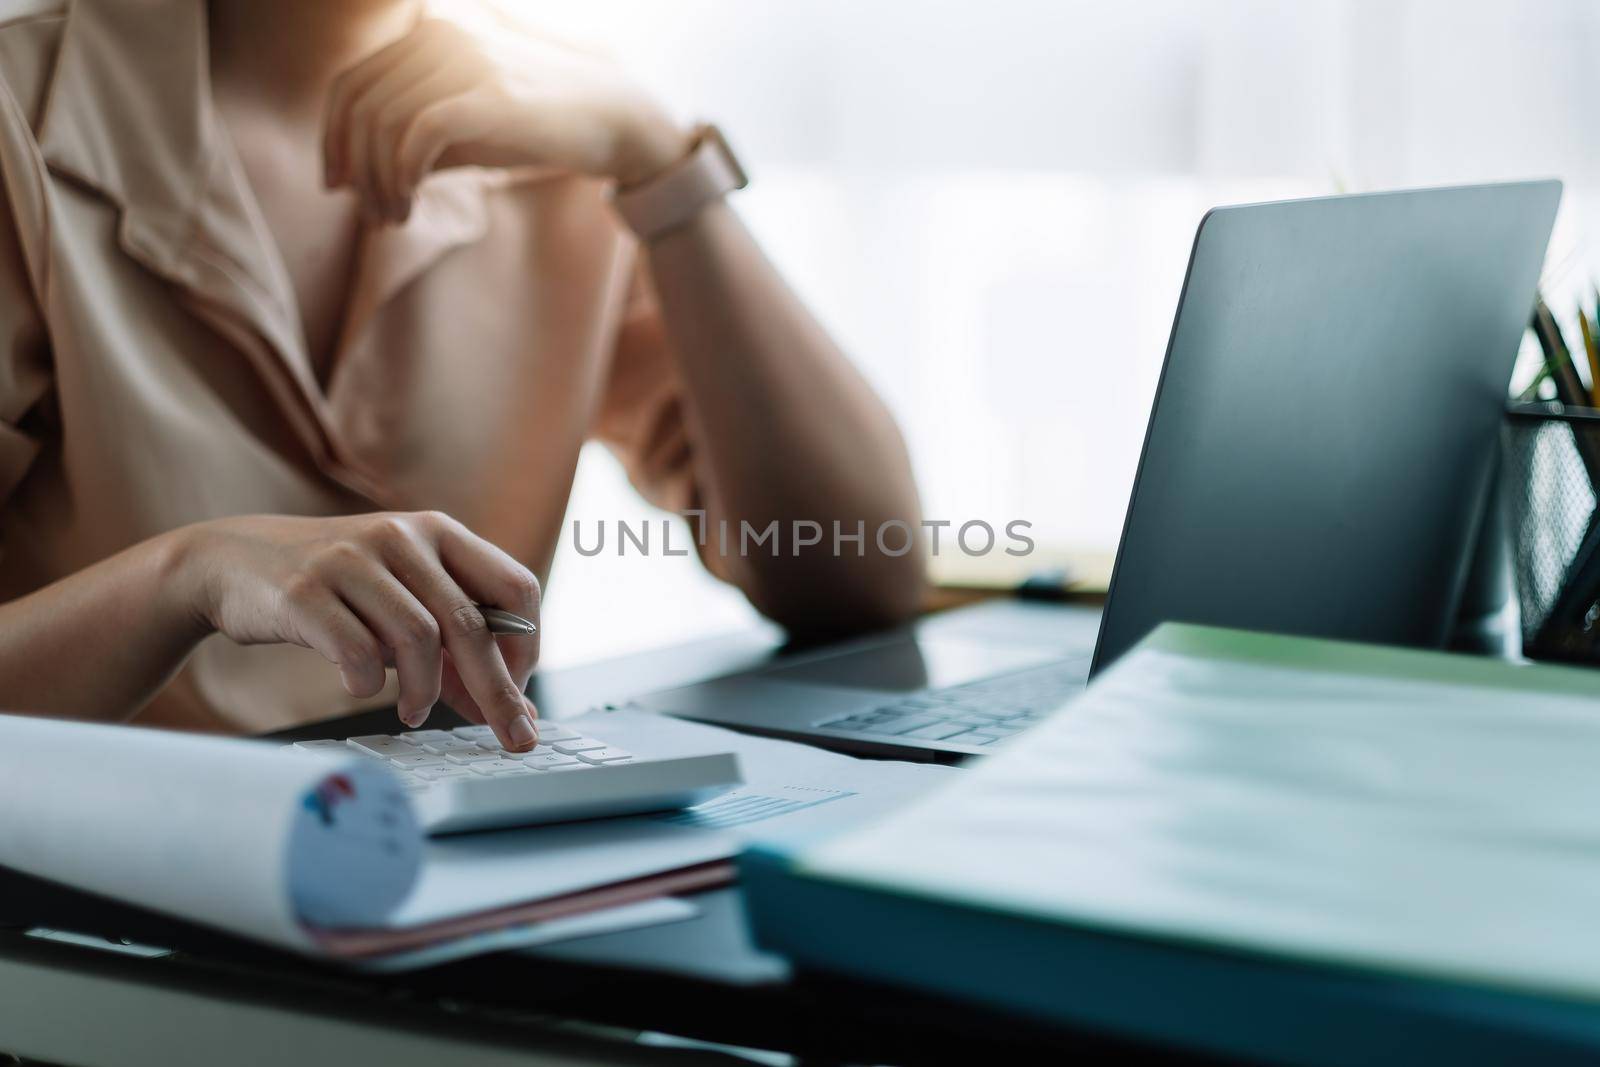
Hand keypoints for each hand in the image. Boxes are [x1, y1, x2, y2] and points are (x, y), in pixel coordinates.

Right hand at [181, 512, 541, 749]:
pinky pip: (356, 649)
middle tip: (511, 736)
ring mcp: (351, 560)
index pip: (515, 586)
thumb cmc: (336, 589)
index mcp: (439, 532)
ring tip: (415, 713)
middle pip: (472, 622)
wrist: (232, 561)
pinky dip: (369, 682)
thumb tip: (508, 708)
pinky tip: (363, 689)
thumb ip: (453, 649)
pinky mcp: (303, 591)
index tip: (517, 691)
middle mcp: (401, 536)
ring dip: (426, 690)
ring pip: (419, 638)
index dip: (526, 646)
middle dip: (497, 690)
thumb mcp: (402, 604)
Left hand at [323, 18, 689, 223]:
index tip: (337, 184)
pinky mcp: (492, 92)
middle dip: (354, 167)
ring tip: (393, 217)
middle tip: (367, 212)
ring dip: (379, 180)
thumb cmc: (538, 126)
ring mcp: (467, 56)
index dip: (332, 138)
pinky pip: (420, 132)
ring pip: (384, 122)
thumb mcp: (466, 129)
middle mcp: (441, 30)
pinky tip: (411, 201)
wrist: (616, 120)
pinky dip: (403, 173)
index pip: (351, 82)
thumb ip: (412, 140)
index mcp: (429, 30)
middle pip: (359, 104)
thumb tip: (354, 181)